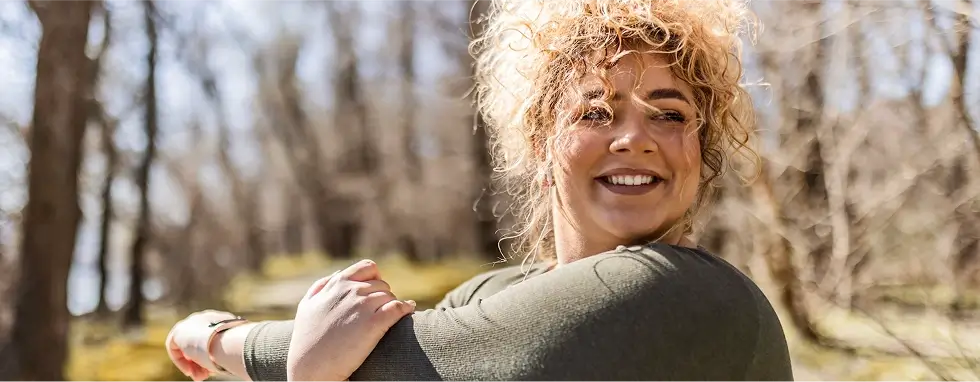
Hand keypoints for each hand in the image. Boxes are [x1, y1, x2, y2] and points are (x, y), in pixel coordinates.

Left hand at [165, 309, 236, 380]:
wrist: (228, 343)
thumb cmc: (236, 348)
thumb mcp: (232, 348)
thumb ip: (225, 350)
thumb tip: (225, 361)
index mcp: (222, 319)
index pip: (212, 338)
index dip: (211, 356)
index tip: (214, 370)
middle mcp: (205, 318)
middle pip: (198, 343)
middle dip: (200, 362)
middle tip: (204, 375)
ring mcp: (191, 322)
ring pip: (187, 347)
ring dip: (192, 364)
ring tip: (199, 377)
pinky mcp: (179, 331)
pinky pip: (175, 349)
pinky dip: (181, 362)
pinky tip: (190, 371)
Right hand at [287, 259, 415, 381]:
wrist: (310, 369)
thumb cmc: (307, 341)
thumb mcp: (307, 307)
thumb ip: (321, 287)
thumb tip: (338, 274)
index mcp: (337, 284)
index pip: (367, 267)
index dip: (376, 278)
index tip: (376, 292)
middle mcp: (351, 291)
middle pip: (381, 285)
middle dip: (383, 296)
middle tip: (381, 312)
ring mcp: (362, 306)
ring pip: (390, 296)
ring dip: (393, 304)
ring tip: (393, 316)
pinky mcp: (373, 324)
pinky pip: (398, 308)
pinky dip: (406, 308)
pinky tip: (409, 311)